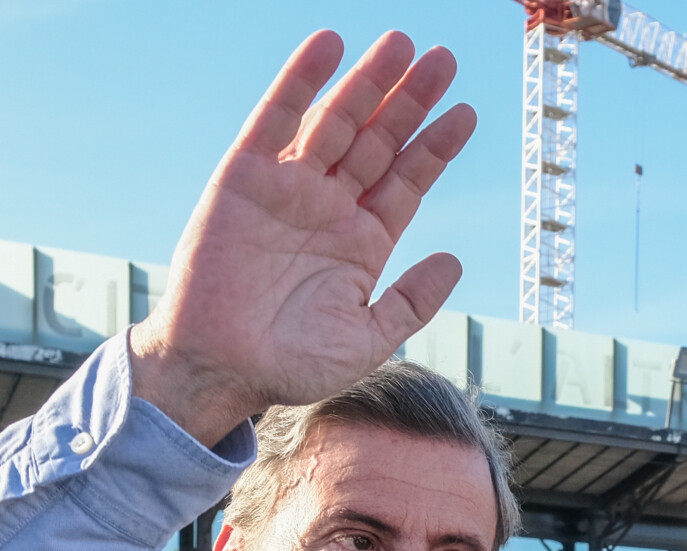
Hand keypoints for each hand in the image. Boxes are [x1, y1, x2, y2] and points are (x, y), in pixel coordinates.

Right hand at [127, 31, 478, 445]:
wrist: (221, 370)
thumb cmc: (291, 365)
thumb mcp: (368, 339)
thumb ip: (412, 301)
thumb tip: (454, 260)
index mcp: (363, 242)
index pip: (407, 181)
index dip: (435, 146)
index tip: (465, 113)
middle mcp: (329, 207)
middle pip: (379, 140)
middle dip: (409, 100)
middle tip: (443, 59)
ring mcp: (289, 188)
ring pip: (337, 121)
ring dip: (367, 82)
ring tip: (402, 45)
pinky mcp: (245, 177)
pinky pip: (275, 119)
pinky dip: (300, 81)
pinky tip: (329, 45)